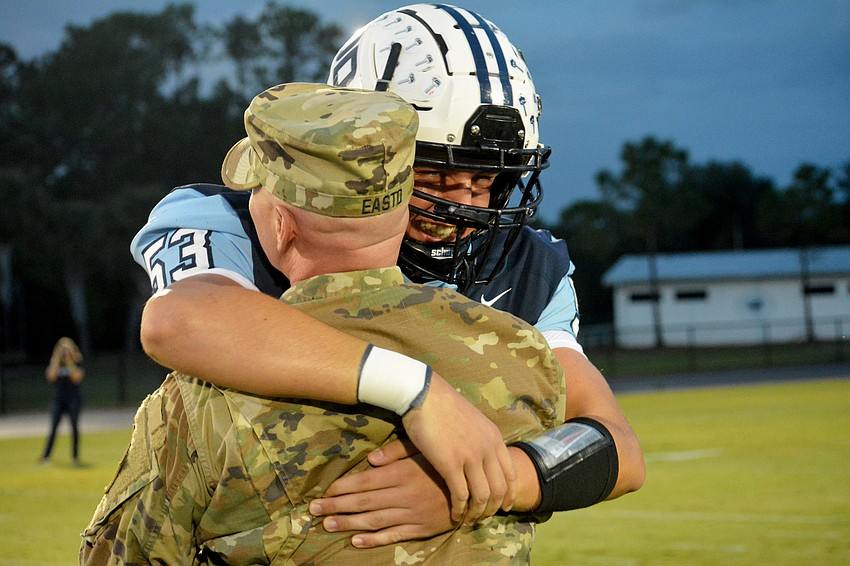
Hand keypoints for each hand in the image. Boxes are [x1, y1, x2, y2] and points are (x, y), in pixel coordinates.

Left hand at [309, 440, 454, 547]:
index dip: (341, 488)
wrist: (477, 485)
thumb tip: (369, 459)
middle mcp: (404, 495)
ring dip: (347, 523)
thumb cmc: (445, 462)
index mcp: (402, 473)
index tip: (322, 491)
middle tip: (313, 509)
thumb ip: (396, 452)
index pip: (364, 482)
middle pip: (363, 502)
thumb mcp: (423, 449)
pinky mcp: (420, 529)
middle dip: (335, 505)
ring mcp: (412, 514)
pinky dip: (372, 540)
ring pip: (373, 521)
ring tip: (327, 524)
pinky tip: (355, 541)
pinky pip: (392, 536)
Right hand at [400, 374, 515, 522]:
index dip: (510, 494)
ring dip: (476, 512)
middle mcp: (487, 448)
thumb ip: (481, 438)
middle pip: (500, 489)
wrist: (424, 394)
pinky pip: (461, 495)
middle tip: (483, 517)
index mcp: (494, 437)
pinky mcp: (450, 463)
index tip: (505, 506)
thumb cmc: (443, 406)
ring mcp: (470, 456)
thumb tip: (483, 453)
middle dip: (493, 508)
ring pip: (482, 496)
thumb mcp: (473, 420)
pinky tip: (454, 514)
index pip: (511, 474)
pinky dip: (459, 509)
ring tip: (468, 519)